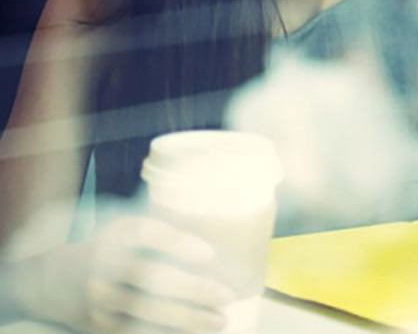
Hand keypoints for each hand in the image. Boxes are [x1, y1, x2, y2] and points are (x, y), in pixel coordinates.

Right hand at [13, 217, 235, 333]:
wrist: (52, 281)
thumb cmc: (109, 250)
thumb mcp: (126, 231)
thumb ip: (161, 234)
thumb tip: (211, 252)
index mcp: (112, 238)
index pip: (144, 235)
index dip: (177, 244)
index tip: (210, 254)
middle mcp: (101, 268)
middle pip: (148, 278)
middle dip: (191, 290)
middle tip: (228, 296)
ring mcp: (98, 301)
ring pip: (144, 313)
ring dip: (186, 320)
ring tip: (220, 321)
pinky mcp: (98, 327)